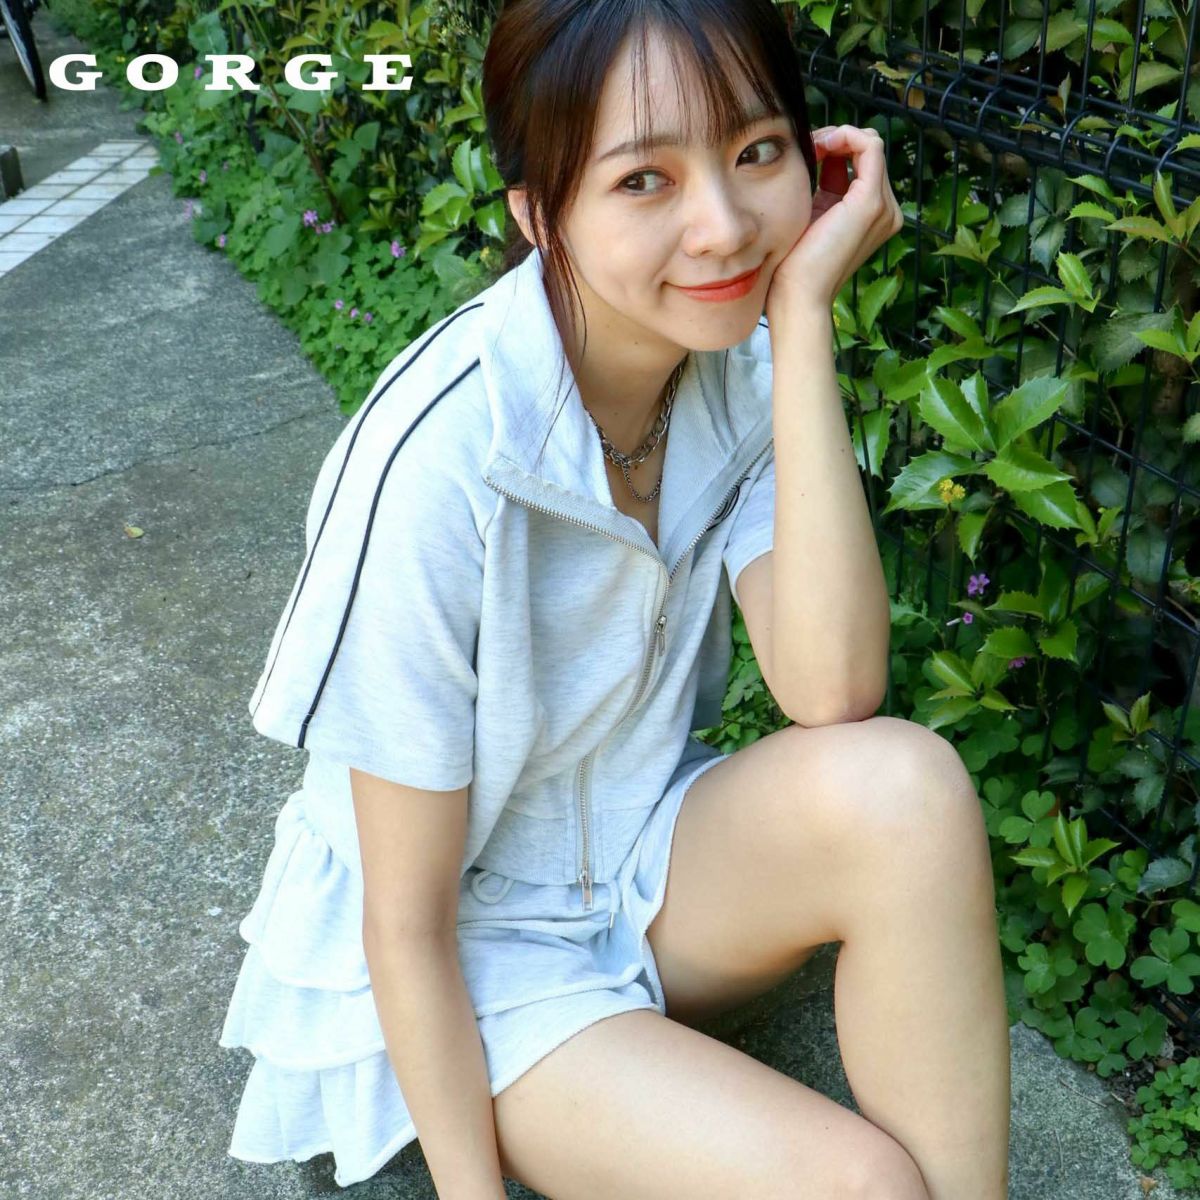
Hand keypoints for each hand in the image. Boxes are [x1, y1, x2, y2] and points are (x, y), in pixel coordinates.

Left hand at [764, 124, 903, 323]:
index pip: (861, 161)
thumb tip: (817, 150)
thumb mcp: (810, 215)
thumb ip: (822, 186)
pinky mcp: (871, 203)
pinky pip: (870, 146)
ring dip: (837, 136)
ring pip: (870, 144)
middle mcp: (885, 210)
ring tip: (810, 146)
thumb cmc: (794, 265)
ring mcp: (883, 207)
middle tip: (805, 145)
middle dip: (835, 139)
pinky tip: (820, 143)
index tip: (805, 149)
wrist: (798, 296)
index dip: (834, 146)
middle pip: (866, 151)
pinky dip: (845, 135)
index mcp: (869, 214)